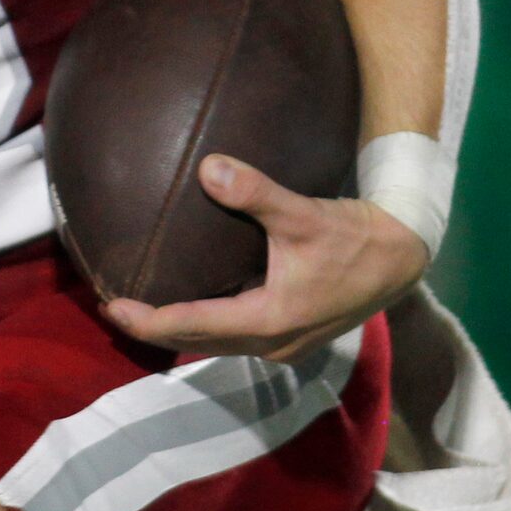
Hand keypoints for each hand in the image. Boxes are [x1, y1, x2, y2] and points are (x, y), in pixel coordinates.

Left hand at [105, 154, 427, 363]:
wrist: (401, 256)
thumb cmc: (354, 237)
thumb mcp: (303, 213)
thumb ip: (254, 192)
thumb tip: (207, 168)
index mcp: (269, 321)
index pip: (192, 325)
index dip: (146, 319)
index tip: (109, 306)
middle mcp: (272, 343)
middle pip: (197, 342)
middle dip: (153, 328)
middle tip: (111, 306)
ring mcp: (284, 343)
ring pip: (215, 342)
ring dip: (178, 328)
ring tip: (140, 305)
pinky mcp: (291, 333)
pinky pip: (233, 334)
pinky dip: (204, 322)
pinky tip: (189, 297)